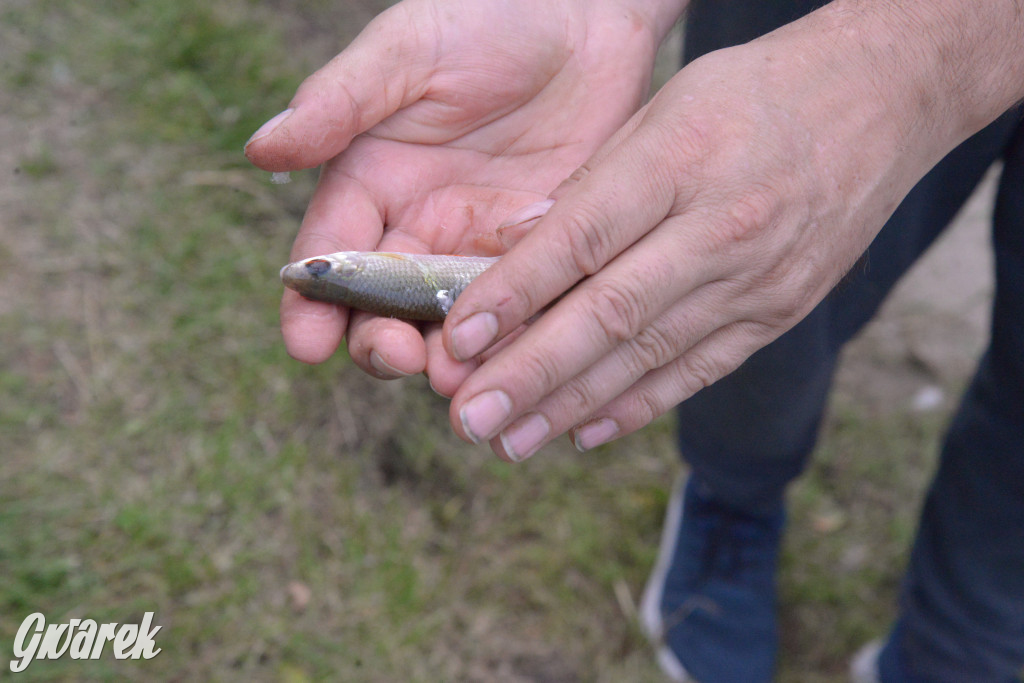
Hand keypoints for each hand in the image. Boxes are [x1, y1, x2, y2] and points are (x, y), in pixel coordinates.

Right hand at [244, 0, 678, 385]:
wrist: (586, 14)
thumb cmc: (487, 17)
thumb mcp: (406, 52)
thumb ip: (339, 103)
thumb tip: (260, 149)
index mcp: (371, 186)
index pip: (330, 259)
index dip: (311, 307)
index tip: (307, 346)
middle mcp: (420, 230)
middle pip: (386, 311)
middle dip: (382, 345)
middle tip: (397, 358)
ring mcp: (482, 250)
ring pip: (455, 327)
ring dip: (452, 361)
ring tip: (461, 378)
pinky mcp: (545, 256)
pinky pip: (525, 311)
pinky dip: (518, 342)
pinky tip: (520, 362)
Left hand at [442, 2, 993, 461]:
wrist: (882, 100)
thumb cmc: (758, 94)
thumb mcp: (666, 109)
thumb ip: (597, 184)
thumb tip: (522, 250)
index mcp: (680, 160)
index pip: (583, 237)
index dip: (516, 293)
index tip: (459, 338)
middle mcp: (720, 228)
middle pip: (610, 314)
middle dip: (532, 374)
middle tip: (470, 417)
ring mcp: (756, 279)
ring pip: (649, 355)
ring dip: (572, 406)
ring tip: (512, 442)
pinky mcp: (778, 312)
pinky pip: (699, 369)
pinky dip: (639, 406)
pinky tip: (584, 432)